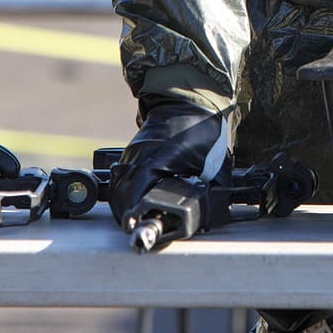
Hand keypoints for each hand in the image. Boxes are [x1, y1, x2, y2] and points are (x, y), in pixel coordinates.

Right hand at [108, 100, 226, 224]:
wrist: (188, 102)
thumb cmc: (201, 130)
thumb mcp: (213, 162)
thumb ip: (211, 189)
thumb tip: (210, 213)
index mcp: (160, 158)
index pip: (138, 190)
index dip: (135, 210)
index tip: (133, 225)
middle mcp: (140, 156)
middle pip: (123, 192)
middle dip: (128, 213)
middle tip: (138, 230)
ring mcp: (133, 153)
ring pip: (119, 186)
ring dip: (124, 205)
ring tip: (134, 221)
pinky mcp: (132, 152)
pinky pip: (121, 177)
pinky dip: (124, 193)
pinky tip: (132, 204)